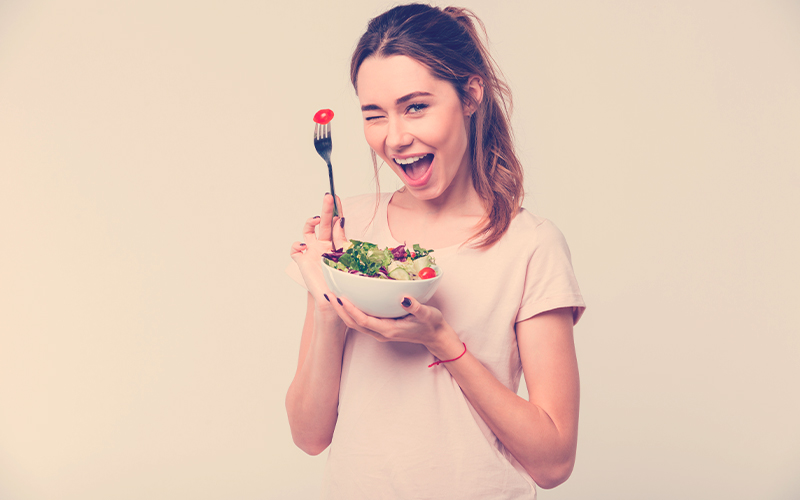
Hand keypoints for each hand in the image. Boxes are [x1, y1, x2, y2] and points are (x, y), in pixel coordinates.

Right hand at [289, 194, 347, 320]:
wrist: (333, 301)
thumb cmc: (342, 282)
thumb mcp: (345, 256)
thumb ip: (341, 238)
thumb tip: (340, 219)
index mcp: (335, 244)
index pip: (336, 223)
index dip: (336, 210)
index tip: (337, 197)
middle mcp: (323, 245)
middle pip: (323, 223)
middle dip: (325, 209)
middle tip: (328, 196)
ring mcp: (311, 252)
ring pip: (307, 231)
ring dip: (310, 222)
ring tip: (317, 220)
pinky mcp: (302, 261)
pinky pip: (295, 249)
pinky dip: (296, 244)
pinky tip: (304, 246)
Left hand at [330, 295, 462, 359]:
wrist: (435, 336)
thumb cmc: (431, 324)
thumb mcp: (427, 314)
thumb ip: (415, 307)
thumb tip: (404, 298)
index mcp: (389, 330)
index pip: (364, 320)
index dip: (350, 310)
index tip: (341, 298)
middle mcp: (381, 333)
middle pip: (354, 323)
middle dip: (339, 310)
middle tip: (328, 295)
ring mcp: (379, 332)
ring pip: (355, 324)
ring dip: (342, 312)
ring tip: (332, 297)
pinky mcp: (380, 329)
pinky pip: (361, 322)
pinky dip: (351, 313)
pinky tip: (346, 302)